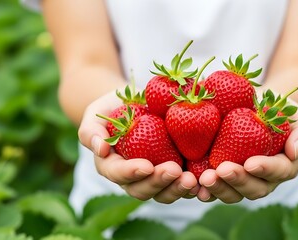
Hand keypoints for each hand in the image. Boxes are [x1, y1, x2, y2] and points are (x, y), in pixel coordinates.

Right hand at [78, 89, 198, 202]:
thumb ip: (91, 130)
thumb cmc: (114, 107)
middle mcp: (133, 178)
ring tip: (192, 180)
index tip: (146, 166)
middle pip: (143, 190)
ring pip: (165, 193)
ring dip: (178, 189)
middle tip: (175, 171)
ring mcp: (154, 178)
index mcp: (111, 165)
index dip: (131, 173)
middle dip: (159, 183)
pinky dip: (195, 186)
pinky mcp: (174, 173)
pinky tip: (206, 180)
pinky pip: (183, 185)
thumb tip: (99, 149)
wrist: (138, 104)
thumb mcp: (98, 112)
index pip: (117, 174)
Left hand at [196, 100, 297, 202]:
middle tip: (222, 170)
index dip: (266, 169)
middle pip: (255, 189)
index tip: (250, 162)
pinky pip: (214, 190)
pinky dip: (203, 190)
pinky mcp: (223, 179)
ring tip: (204, 179)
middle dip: (238, 181)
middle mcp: (264, 179)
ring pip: (233, 194)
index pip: (279, 171)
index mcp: (285, 165)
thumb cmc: (279, 110)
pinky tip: (193, 185)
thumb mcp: (295, 114)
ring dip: (219, 189)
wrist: (255, 107)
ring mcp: (242, 181)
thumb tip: (295, 151)